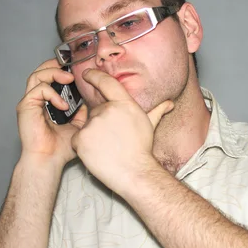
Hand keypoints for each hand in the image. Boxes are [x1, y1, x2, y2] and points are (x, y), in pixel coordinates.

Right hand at [16, 59, 86, 165]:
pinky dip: (53, 93)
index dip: (60, 69)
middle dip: (55, 65)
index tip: (75, 69)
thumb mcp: (76, 126)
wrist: (49, 160)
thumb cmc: (60, 148)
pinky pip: (39, 90)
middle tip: (71, 67)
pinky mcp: (26, 106)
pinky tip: (63, 105)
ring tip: (69, 78)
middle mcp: (35, 101)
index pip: (48, 78)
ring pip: (37, 76)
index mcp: (45, 103)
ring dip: (54, 73)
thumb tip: (86, 103)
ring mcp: (29, 103)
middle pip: (40, 72)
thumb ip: (79, 113)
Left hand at [71, 69, 173, 195]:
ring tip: (107, 147)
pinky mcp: (81, 139)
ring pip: (87, 126)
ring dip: (93, 135)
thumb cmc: (142, 150)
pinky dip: (83, 146)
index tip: (88, 74)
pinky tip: (97, 153)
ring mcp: (93, 124)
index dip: (94, 76)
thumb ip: (157, 111)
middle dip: (101, 122)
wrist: (134, 173)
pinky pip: (77, 139)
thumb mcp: (150, 126)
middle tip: (112, 138)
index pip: (106, 83)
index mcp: (124, 104)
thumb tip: (169, 103)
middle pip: (96, 111)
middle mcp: (108, 110)